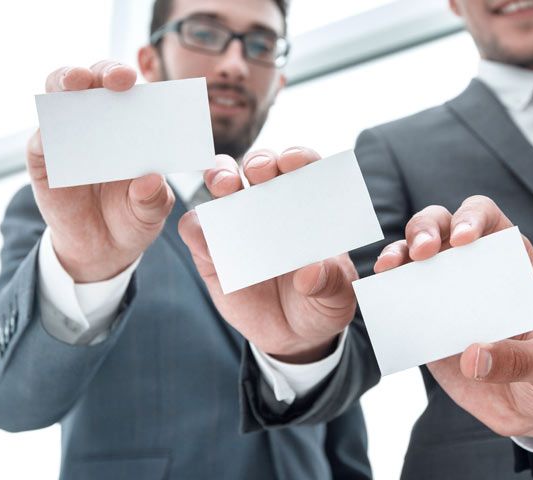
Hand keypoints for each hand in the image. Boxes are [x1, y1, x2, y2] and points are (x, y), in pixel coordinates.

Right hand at [28, 61, 174, 281]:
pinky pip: (41, 138)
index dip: (135, 79)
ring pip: (59, 94)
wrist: (102, 248)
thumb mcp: (151, 213)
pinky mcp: (43, 157)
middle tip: (117, 79)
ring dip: (66, 81)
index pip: (131, 91)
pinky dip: (47, 132)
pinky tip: (55, 134)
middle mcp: (98, 122)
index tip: (141, 79)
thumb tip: (150, 180)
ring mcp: (67, 135)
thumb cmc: (132, 217)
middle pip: (94, 81)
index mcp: (131, 127)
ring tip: (77, 83)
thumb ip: (153, 199)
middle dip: (104, 72)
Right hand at [178, 148, 357, 363]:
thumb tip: (311, 272)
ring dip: (221, 176)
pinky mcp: (210, 249)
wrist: (292, 336)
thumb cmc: (321, 304)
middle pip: (260, 166)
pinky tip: (206, 237)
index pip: (304, 169)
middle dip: (259, 161)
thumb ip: (329, 284)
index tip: (293, 162)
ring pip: (222, 184)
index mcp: (309, 206)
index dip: (298, 157)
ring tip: (227, 186)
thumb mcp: (336, 299)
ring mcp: (237, 223)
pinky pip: (196, 228)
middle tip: (261, 171)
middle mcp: (271, 204)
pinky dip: (197, 227)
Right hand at [375, 196, 532, 441]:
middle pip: (441, 225)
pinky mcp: (428, 323)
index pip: (488, 220)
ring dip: (397, 254)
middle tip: (419, 254)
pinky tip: (379, 299)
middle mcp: (475, 269)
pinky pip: (401, 299)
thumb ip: (521, 360)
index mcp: (513, 264)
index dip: (471, 218)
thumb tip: (473, 358)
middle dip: (424, 229)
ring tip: (387, 269)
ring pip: (414, 255)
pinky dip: (387, 293)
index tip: (462, 240)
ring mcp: (448, 293)